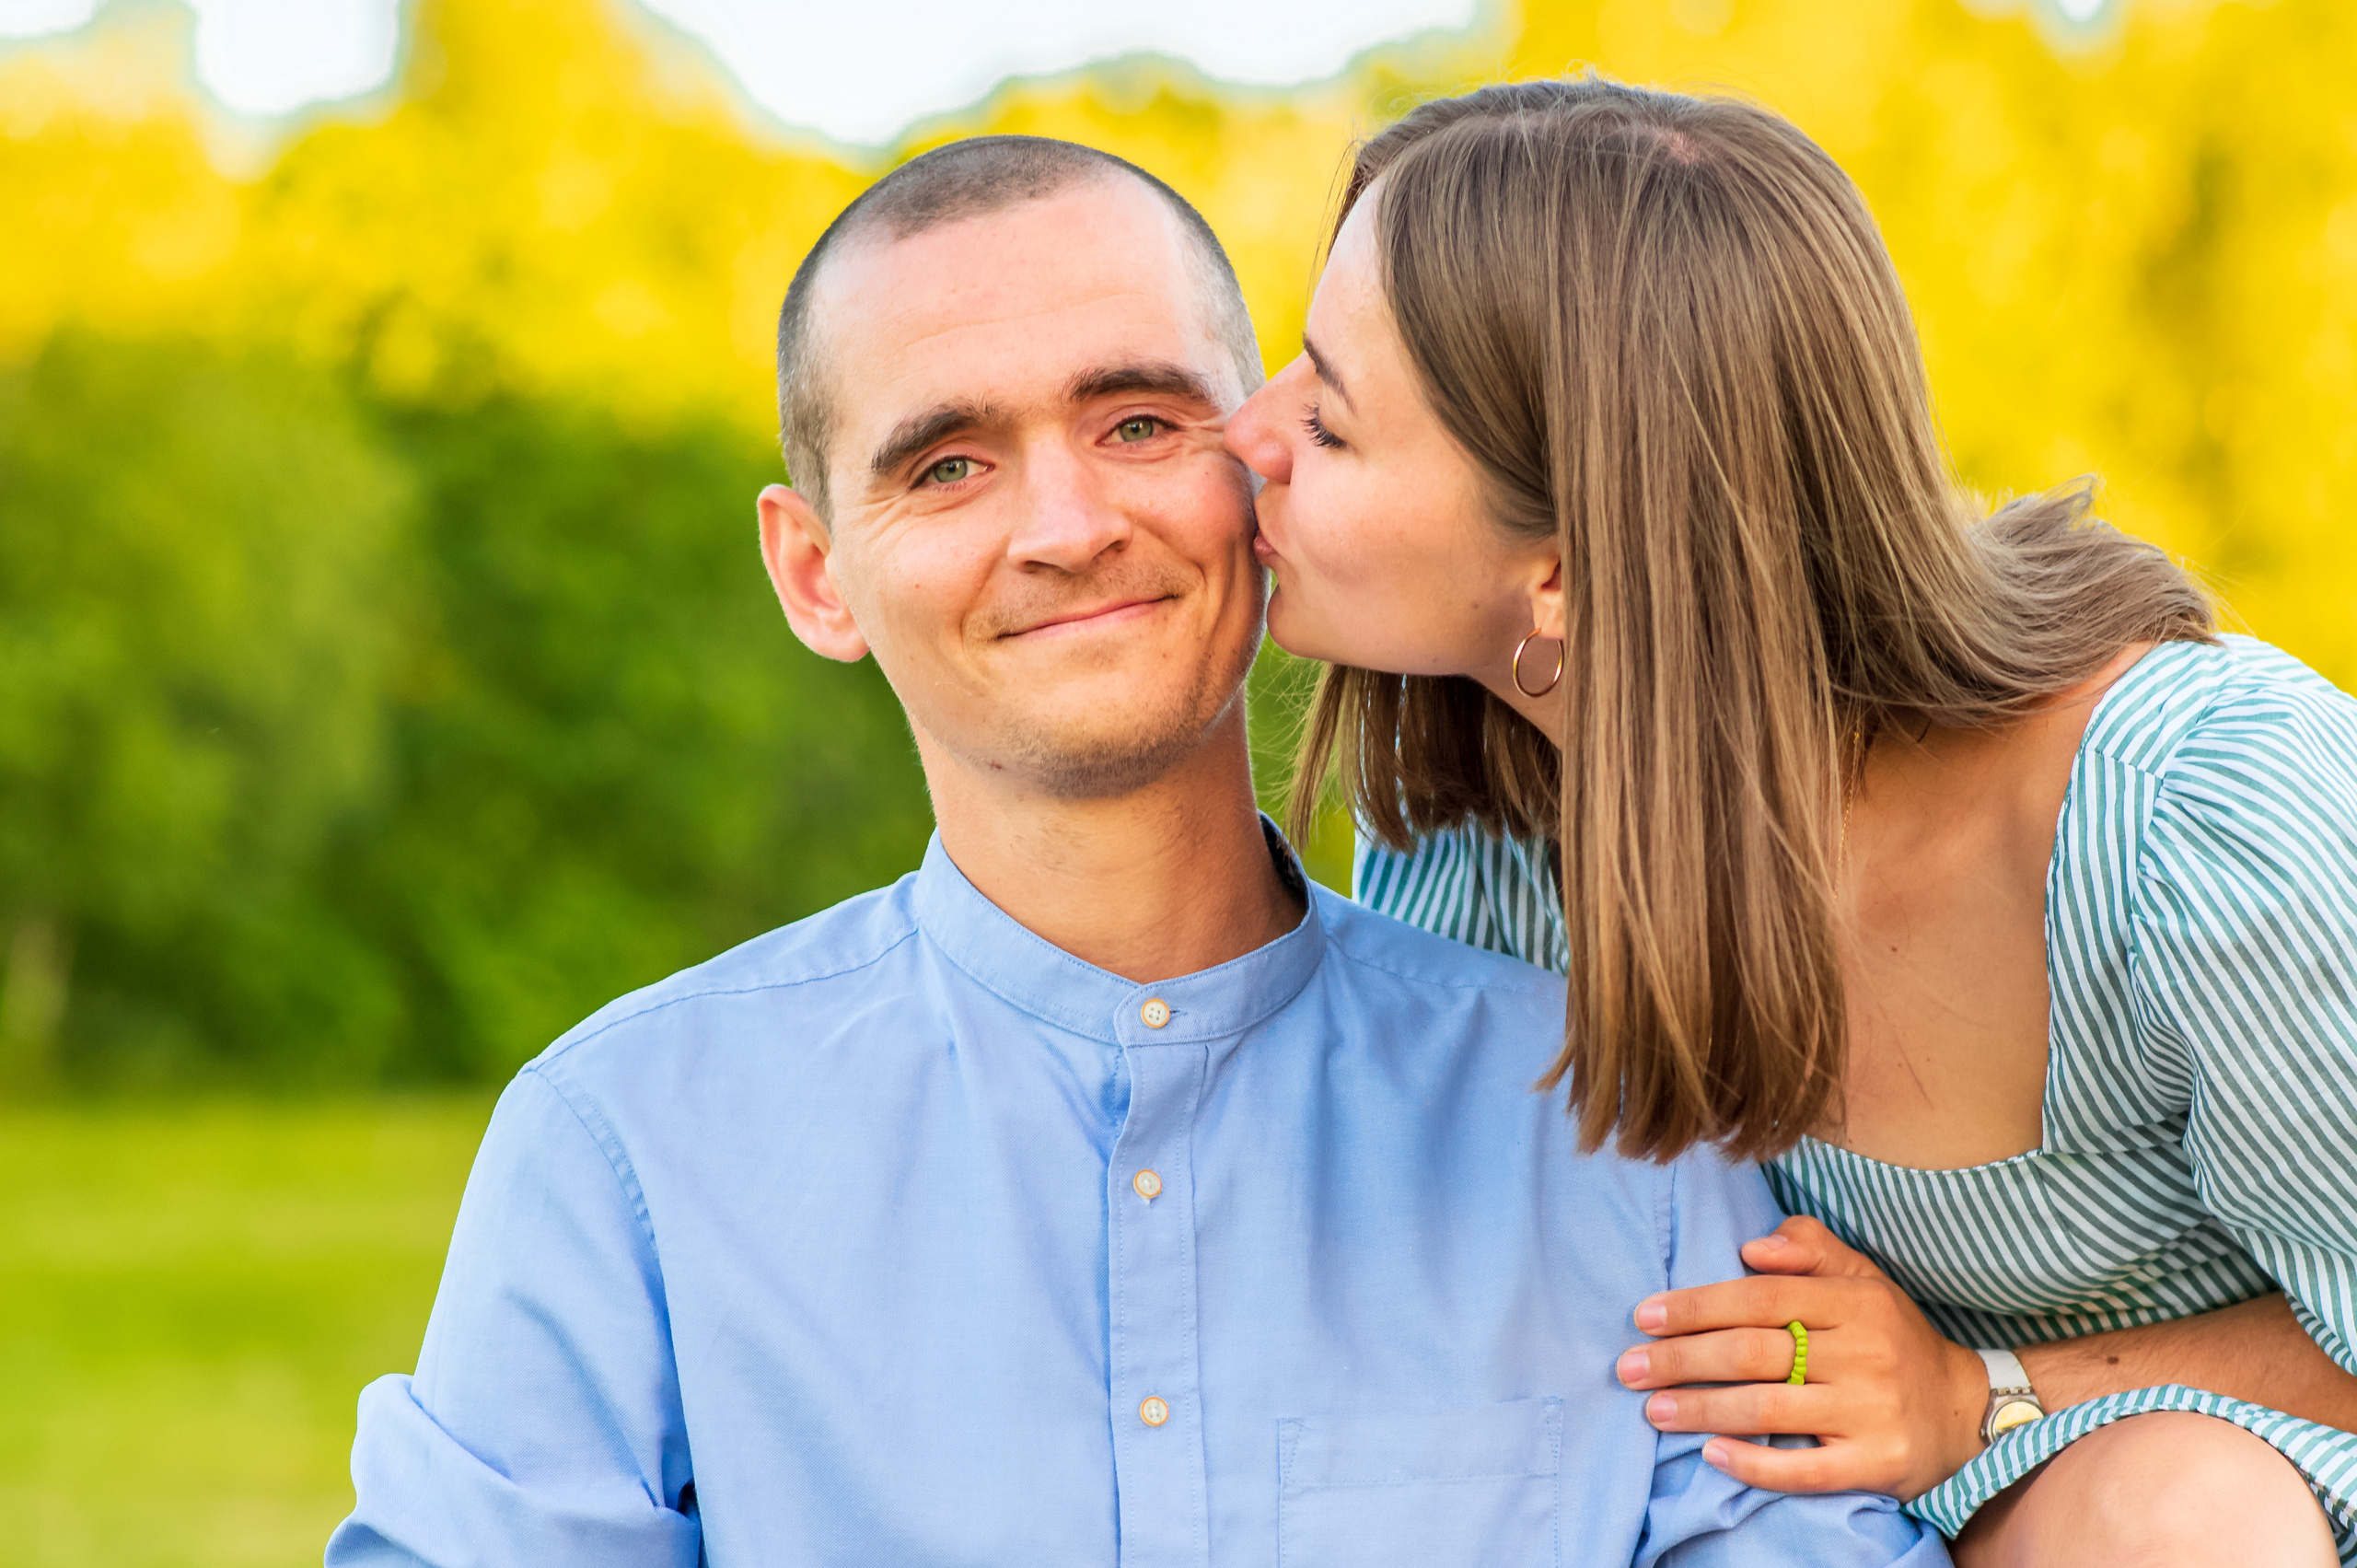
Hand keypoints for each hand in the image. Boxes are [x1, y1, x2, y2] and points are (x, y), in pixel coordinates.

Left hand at [1615, 1215, 1989, 1499]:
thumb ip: (1811, 1248)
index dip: (1698, 1306)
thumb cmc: (1893, 1340)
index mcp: (1856, 1302)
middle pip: (1754, 1352)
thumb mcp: (1864, 1280)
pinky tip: (1712, 1455)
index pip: (1762, 1298)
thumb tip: (1752, 1246)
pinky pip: (1806, 1468)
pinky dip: (1755, 1464)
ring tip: (1653, 1410)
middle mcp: (1865, 1353)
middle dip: (1682, 1359)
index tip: (1645, 1317)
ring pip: (1768, 1408)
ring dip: (1701, 1409)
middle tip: (1630, 1367)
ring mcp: (1871, 1411)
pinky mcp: (1876, 1464)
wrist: (1967, 1414)